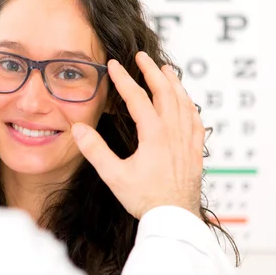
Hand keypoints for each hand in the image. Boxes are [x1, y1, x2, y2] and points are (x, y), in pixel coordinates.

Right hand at [72, 52, 203, 218]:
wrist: (174, 218)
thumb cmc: (146, 199)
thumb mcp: (114, 175)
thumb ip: (95, 151)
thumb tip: (79, 129)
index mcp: (155, 135)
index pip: (138, 98)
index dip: (124, 80)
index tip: (114, 66)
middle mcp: (174, 133)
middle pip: (165, 92)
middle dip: (152, 71)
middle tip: (142, 57)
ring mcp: (187, 141)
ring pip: (183, 103)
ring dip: (174, 84)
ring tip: (166, 70)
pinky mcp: (194, 151)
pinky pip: (196, 120)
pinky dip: (190, 105)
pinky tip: (187, 103)